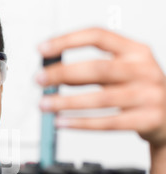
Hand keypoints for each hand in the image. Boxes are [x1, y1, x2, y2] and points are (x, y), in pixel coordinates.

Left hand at [36, 27, 165, 148]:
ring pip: (101, 98)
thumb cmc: (138, 90)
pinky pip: (108, 123)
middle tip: (38, 79)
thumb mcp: (122, 72)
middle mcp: (144, 69)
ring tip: (44, 104)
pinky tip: (61, 122)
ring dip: (67, 102)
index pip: (99, 36)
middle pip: (98, 68)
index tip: (43, 49)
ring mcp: (148, 95)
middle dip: (63, 73)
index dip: (68, 41)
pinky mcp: (147, 119)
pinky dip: (80, 123)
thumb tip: (53, 73)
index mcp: (136, 51)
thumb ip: (92, 70)